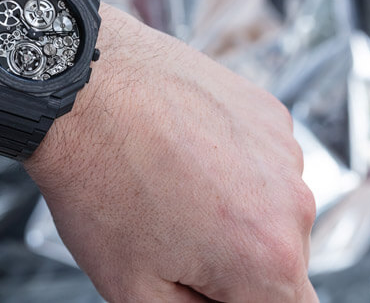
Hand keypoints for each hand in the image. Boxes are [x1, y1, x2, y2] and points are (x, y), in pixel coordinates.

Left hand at [24, 4, 316, 301]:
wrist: (79, 88)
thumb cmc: (97, 175)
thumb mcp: (132, 288)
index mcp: (266, 257)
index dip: (236, 302)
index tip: (204, 286)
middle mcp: (290, 200)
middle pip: (277, 261)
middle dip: (230, 261)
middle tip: (170, 236)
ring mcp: (281, 147)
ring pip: (267, 206)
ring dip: (230, 209)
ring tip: (166, 186)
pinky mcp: (265, 111)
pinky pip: (258, 158)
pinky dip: (227, 163)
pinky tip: (177, 152)